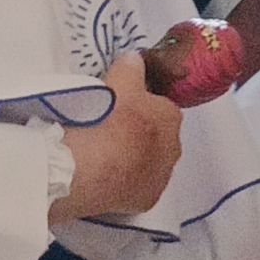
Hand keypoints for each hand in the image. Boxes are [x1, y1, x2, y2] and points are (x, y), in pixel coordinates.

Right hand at [55, 53, 182, 223]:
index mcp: (171, 117)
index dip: (138, 105)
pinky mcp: (147, 201)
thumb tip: (134, 59)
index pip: (158, 106)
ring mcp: (161, 177)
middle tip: (109, 131)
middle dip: (138, 134)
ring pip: (148, 162)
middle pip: (156, 136)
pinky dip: (125, 181)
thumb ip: (130, 67)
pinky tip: (106, 176)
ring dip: (132, 158)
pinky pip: (137, 185)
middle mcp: (174, 148)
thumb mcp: (117, 81)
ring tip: (104, 155)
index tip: (118, 108)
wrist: (85, 168)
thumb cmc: (105, 119)